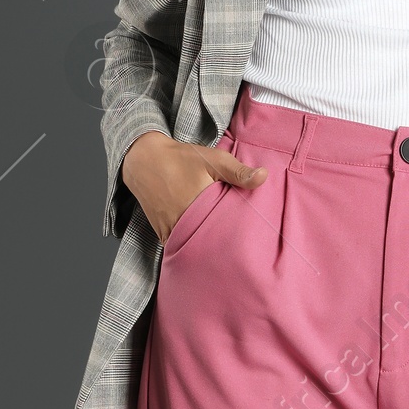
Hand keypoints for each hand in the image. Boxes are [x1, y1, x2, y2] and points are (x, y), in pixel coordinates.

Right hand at [121, 129, 267, 242]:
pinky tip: (203, 244)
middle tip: (240, 249)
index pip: (222, 233)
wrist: (144, 160)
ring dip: (206, 248)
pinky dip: (190, 245)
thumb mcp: (213, 159)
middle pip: (207, 244)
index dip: (236, 238)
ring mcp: (169, 231)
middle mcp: (181, 223)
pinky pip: (179, 245)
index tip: (249, 240)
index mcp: (197, 207)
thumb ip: (238, 171)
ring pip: (192, 247)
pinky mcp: (162, 233)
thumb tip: (265, 177)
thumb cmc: (181, 158)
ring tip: (224, 249)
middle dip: (222, 247)